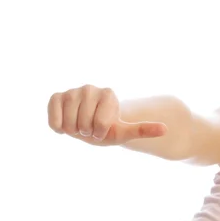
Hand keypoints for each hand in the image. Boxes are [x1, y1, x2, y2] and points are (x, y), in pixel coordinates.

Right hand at [47, 84, 166, 144]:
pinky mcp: (56, 97)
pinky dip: (57, 127)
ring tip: (79, 124)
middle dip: (87, 132)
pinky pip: (53, 118)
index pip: (101, 123)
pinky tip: (65, 124)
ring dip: (73, 130)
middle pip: (84, 123)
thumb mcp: (125, 132)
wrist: (89, 126)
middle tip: (90, 127)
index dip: (100, 132)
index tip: (103, 128)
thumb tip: (166, 129)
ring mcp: (72, 91)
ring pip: (68, 122)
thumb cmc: (107, 129)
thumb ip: (144, 129)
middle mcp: (90, 88)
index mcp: (109, 94)